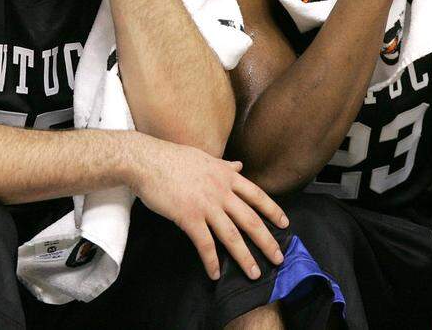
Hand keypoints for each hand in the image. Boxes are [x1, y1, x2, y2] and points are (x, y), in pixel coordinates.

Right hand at [129, 135, 288, 280]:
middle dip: (266, 241)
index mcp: (226, 176)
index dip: (272, 210)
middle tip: (278, 258)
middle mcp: (221, 191)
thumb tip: (239, 165)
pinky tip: (215, 273)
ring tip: (253, 273)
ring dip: (244, 257)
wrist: (147, 160)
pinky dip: (211, 261)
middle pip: (250, 219)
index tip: (284, 223)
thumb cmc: (172, 158)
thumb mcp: (205, 158)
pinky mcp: (189, 217)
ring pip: (232, 235)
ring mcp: (206, 205)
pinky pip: (205, 244)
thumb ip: (224, 165)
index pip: (257, 195)